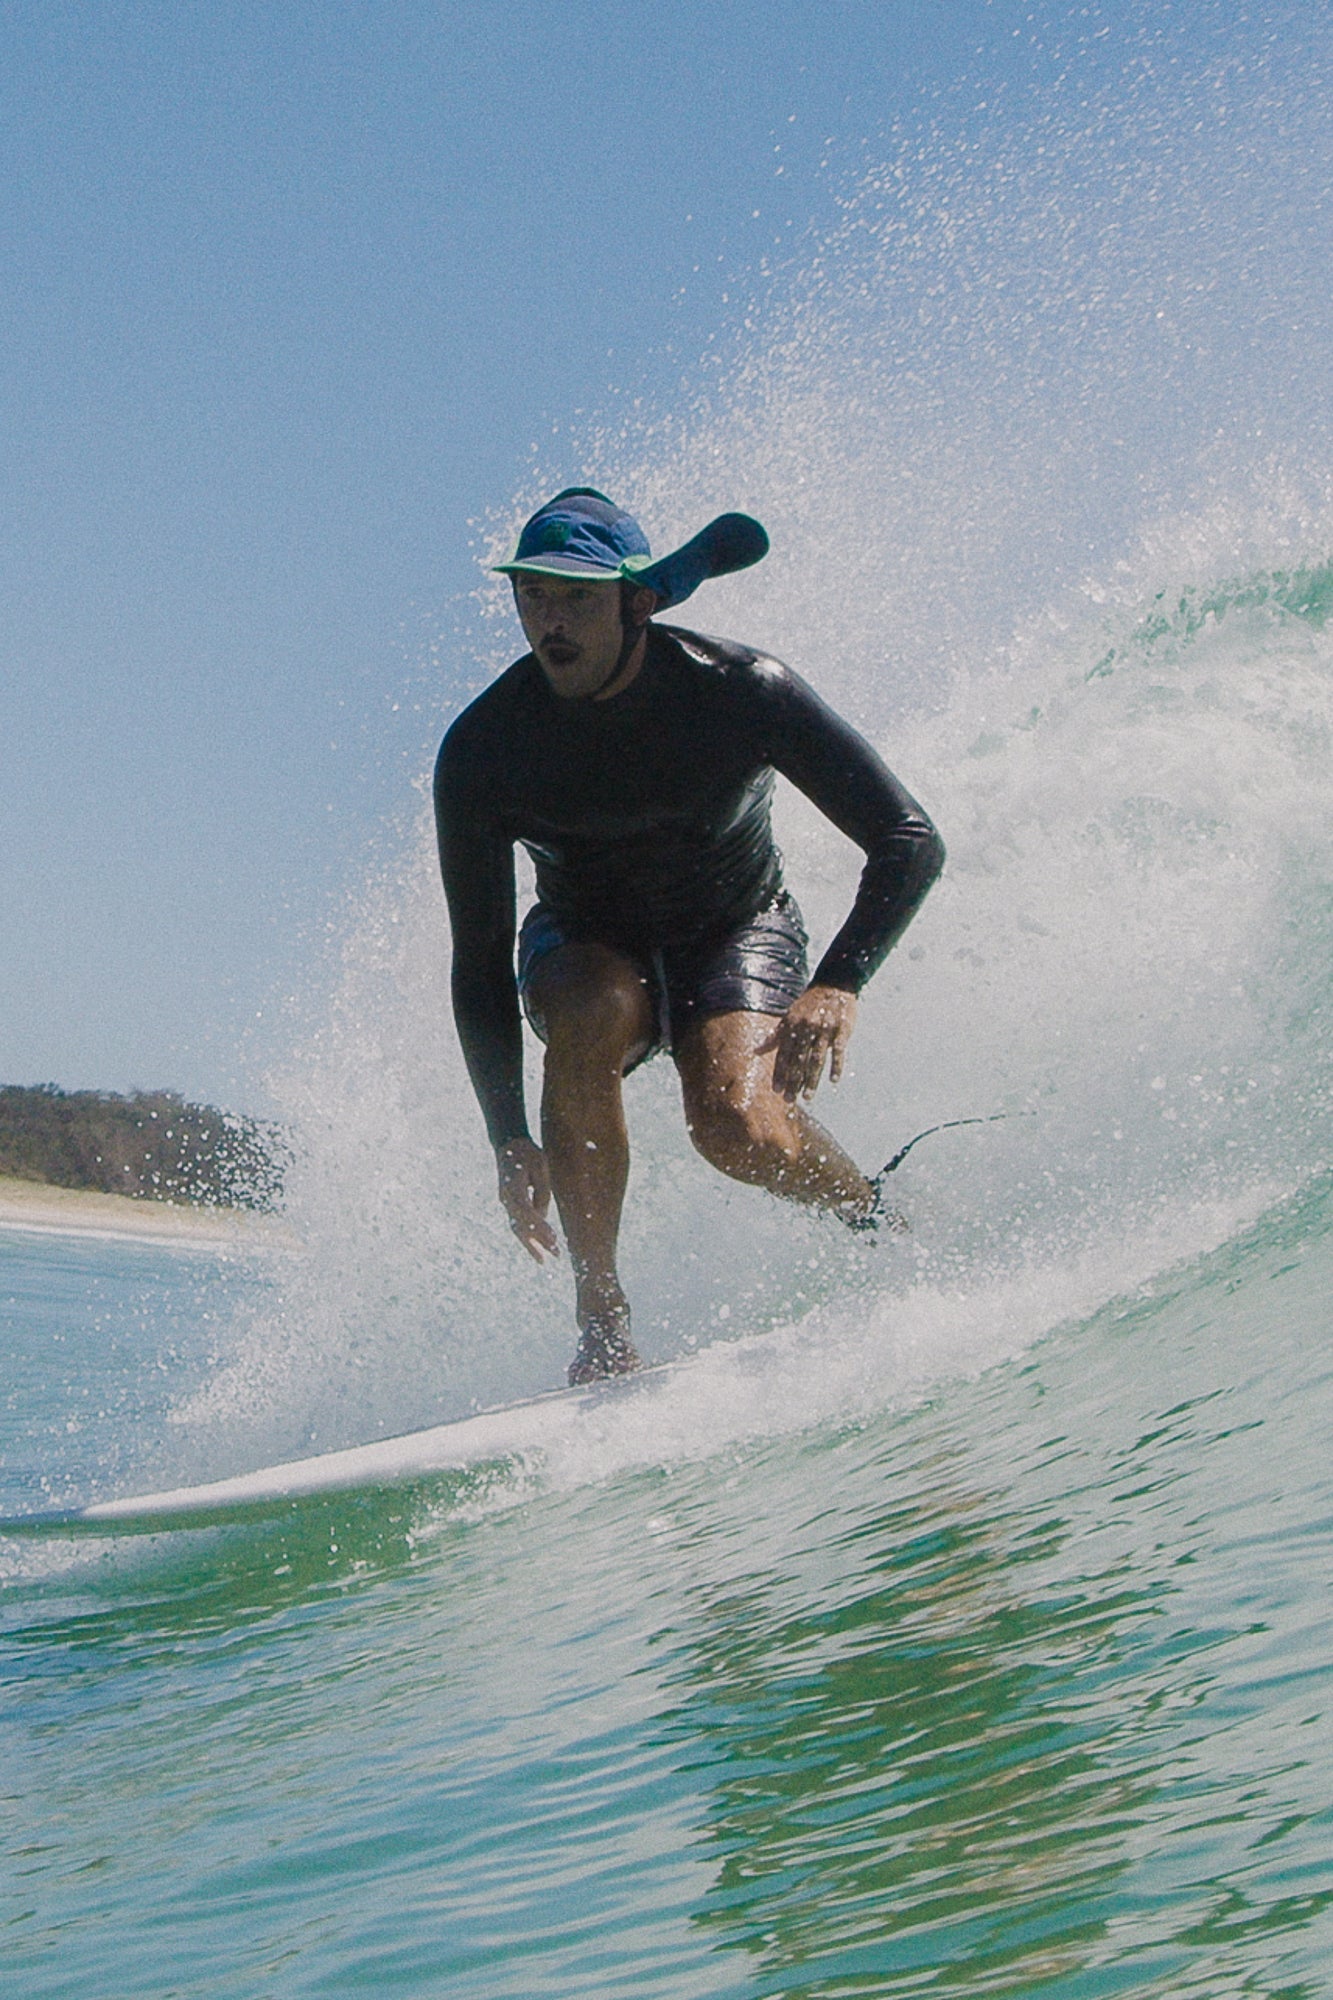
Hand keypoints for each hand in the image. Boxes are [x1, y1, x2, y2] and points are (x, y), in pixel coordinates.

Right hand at [495, 1137, 559, 1262]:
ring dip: (531, 1245)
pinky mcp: (510, 1205)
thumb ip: (542, 1191)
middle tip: (556, 1253)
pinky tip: (539, 1248)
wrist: (509, 1146)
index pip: (526, 1211)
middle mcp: (506, 1198)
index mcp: (512, 1186)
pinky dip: (528, 1237)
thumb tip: (543, 1215)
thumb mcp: (540, 1167)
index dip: (539, 1226)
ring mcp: (506, 1203)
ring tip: (544, 1260)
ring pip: (517, 1229)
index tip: (553, 1238)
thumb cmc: (527, 1154)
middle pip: (520, 1225)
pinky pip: (518, 1224)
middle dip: (538, 1241)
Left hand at [769, 984, 857, 1101]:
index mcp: (792, 1026)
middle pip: (798, 1061)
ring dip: (811, 1080)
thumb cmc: (809, 1004)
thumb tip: (756, 1051)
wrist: (833, 985)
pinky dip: (836, 1065)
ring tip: (807, 1097)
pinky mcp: (841, 1030)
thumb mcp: (789, 1017)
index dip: (780, 1073)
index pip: (783, 1055)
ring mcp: (824, 1029)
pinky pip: (838, 1051)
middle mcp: (806, 1028)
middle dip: (793, 1082)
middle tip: (789, 1100)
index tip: (776, 1091)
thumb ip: (774, 1036)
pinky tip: (833, 1080)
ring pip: (816, 1059)